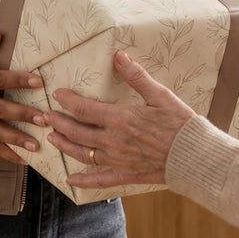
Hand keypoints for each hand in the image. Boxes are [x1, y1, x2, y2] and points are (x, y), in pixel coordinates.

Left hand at [43, 51, 196, 187]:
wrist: (194, 156)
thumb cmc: (180, 124)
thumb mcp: (160, 95)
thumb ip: (136, 76)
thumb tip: (119, 56)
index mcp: (120, 119)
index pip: (84, 109)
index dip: (67, 101)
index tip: (57, 94)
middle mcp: (113, 141)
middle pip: (76, 132)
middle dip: (57, 123)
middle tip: (44, 116)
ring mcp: (117, 160)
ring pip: (82, 154)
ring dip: (64, 145)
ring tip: (51, 138)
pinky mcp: (125, 175)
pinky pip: (98, 180)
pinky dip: (82, 181)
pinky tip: (70, 180)